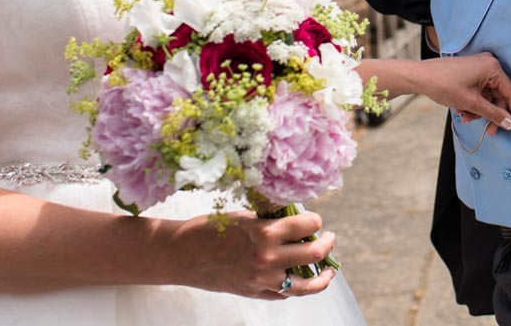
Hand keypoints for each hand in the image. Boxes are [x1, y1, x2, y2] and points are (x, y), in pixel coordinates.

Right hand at [172, 209, 336, 298]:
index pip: (307, 224)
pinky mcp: (254, 293)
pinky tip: (302, 280)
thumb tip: (294, 218)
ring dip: (323, 276)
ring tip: (330, 270)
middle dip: (327, 243)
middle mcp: (268, 258)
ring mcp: (262, 280)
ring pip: (307, 284)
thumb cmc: (208, 229)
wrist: (180, 255)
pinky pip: (285, 294)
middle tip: (329, 238)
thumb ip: (269, 220)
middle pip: (314, 253)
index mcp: (265, 233)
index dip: (314, 219)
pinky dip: (297, 287)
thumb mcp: (242, 216)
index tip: (314, 218)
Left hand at [420, 52, 510, 134]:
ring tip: (465, 117)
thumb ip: (493, 114)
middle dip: (490, 113)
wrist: (420, 77)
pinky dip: (473, 103)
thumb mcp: (471, 103)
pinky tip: (461, 110)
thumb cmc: (444, 85)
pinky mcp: (471, 72)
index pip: (510, 92)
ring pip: (488, 96)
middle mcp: (489, 64)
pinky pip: (479, 91)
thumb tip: (510, 124)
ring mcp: (479, 67)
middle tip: (488, 131)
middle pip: (499, 95)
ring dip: (479, 110)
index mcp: (493, 67)